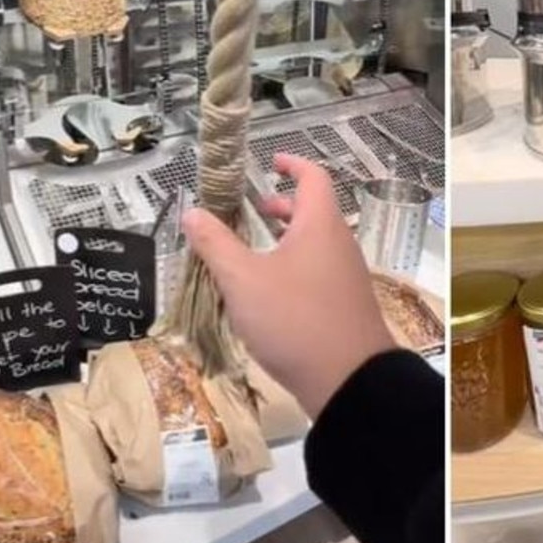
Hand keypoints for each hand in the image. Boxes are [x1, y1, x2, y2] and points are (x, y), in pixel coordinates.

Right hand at [182, 154, 395, 417]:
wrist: (349, 380)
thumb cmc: (295, 319)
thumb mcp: (244, 281)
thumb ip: (216, 244)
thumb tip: (192, 212)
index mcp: (321, 225)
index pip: (313, 178)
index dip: (293, 164)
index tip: (272, 161)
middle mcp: (340, 244)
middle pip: (315, 211)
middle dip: (283, 206)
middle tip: (253, 211)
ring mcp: (347, 276)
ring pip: (316, 244)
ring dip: (287, 240)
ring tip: (253, 253)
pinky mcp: (346, 305)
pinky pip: (320, 272)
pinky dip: (295, 267)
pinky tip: (269, 294)